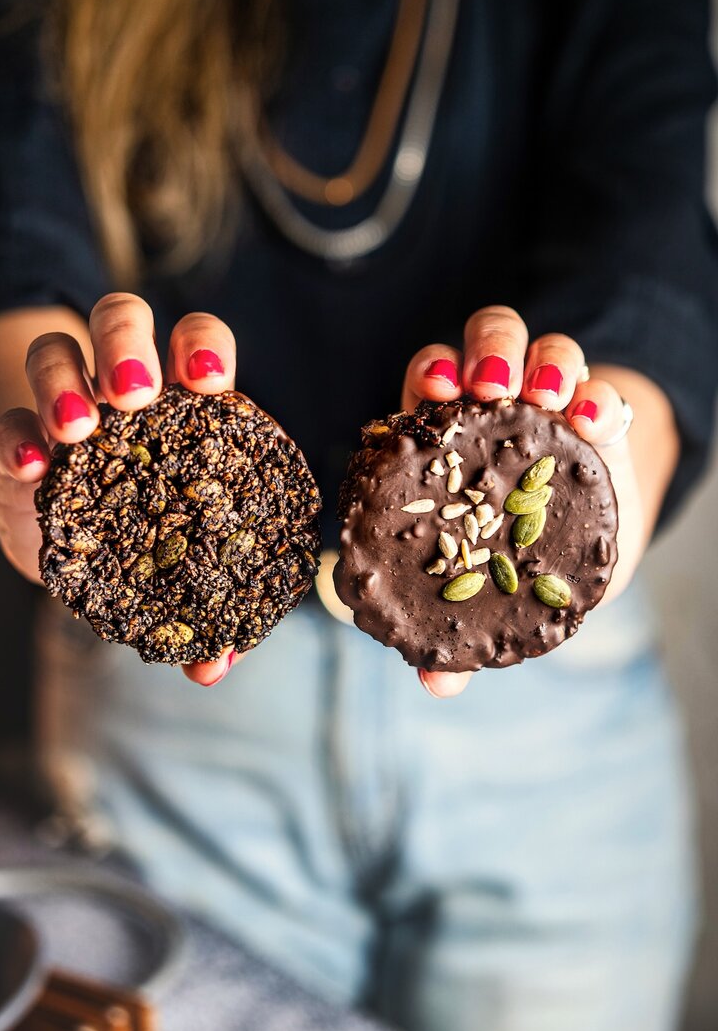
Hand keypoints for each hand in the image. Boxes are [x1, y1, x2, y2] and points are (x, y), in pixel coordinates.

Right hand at [0, 292, 243, 686]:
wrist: (74, 540)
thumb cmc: (146, 541)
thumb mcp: (173, 571)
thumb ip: (199, 612)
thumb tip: (212, 668)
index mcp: (183, 402)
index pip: (196, 342)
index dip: (202, 347)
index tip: (209, 384)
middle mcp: (122, 388)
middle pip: (120, 320)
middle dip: (127, 345)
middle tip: (135, 396)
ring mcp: (63, 408)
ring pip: (55, 350)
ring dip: (65, 380)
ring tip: (77, 429)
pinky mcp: (14, 444)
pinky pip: (6, 421)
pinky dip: (14, 436)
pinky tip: (29, 466)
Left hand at [401, 305, 677, 698]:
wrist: (586, 551)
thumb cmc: (513, 565)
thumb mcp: (488, 597)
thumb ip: (458, 630)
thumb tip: (438, 686)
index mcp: (449, 435)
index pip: (429, 383)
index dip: (427, 379)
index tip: (429, 396)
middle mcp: (498, 405)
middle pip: (487, 343)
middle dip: (487, 352)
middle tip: (488, 386)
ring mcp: (553, 404)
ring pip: (545, 348)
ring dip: (544, 361)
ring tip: (544, 396)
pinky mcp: (604, 418)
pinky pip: (603, 389)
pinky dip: (600, 397)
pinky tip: (593, 421)